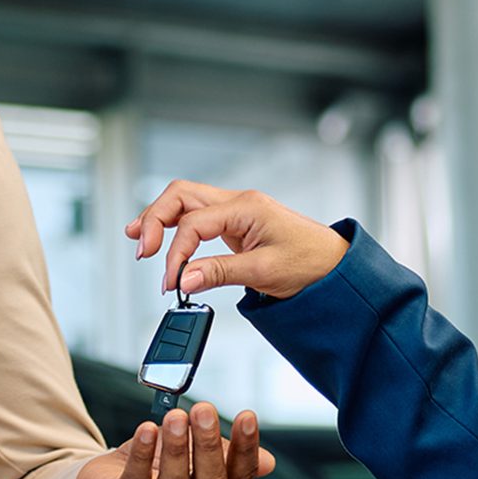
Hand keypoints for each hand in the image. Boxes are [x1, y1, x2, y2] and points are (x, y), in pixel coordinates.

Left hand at [72, 401, 275, 478]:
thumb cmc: (160, 470)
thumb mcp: (198, 460)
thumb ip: (228, 457)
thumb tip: (267, 462)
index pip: (239, 477)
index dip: (246, 448)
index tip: (247, 415)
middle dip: (208, 444)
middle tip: (204, 409)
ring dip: (177, 449)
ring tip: (176, 417)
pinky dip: (143, 455)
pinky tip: (147, 429)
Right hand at [124, 182, 347, 299]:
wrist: (337, 267)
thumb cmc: (312, 263)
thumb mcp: (264, 272)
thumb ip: (218, 272)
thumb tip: (182, 279)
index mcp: (246, 207)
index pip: (194, 222)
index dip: (176, 253)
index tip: (171, 282)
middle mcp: (239, 202)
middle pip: (181, 196)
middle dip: (155, 219)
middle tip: (142, 250)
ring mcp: (237, 211)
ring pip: (186, 203)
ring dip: (161, 219)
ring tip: (140, 239)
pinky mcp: (237, 225)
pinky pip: (199, 217)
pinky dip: (177, 227)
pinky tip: (163, 239)